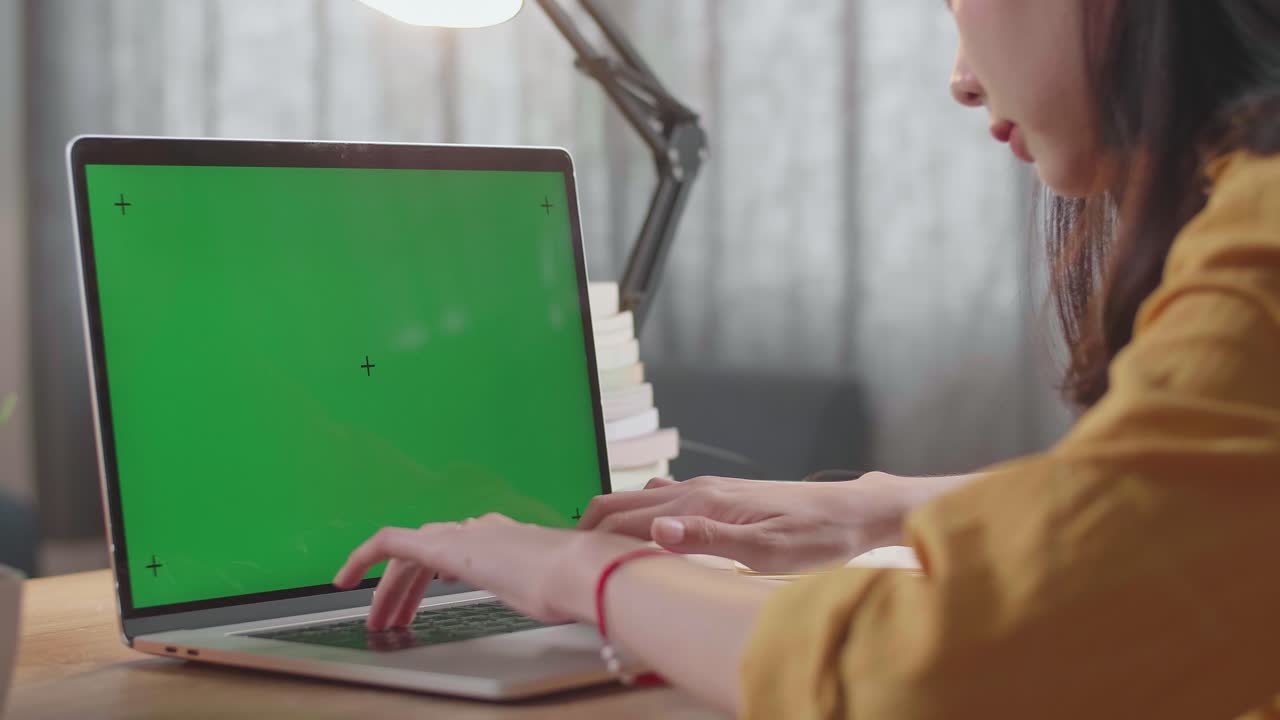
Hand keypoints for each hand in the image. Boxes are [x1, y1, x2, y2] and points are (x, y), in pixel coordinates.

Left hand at [333, 513, 648, 630]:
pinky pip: (389, 543)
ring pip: (408, 556)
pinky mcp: (442, 544)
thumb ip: (548, 592)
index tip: (423, 600)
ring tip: (378, 622)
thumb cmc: (577, 586)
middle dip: (405, 591)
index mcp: (508, 539)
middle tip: (392, 620)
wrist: (578, 571)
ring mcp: (462, 535)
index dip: (434, 577)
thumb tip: (561, 601)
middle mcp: (482, 530)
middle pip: (428, 556)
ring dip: (388, 590)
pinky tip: (344, 578)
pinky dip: (363, 557)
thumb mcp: (557, 594)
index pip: (458, 551)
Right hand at [578, 473, 913, 572]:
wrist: (854, 511)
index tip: (564, 565)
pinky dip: (639, 515)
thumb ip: (709, 540)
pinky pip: (664, 501)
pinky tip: (641, 532)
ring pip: (640, 501)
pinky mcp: (721, 497)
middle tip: (562, 560)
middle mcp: (698, 490)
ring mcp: (708, 490)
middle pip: (622, 503)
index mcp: (702, 503)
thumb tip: (655, 528)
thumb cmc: (818, 537)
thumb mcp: (767, 551)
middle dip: (587, 528)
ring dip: (611, 522)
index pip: (624, 519)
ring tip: (591, 551)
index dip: (590, 542)